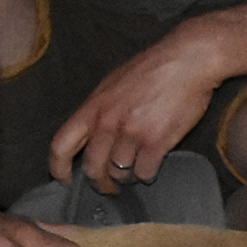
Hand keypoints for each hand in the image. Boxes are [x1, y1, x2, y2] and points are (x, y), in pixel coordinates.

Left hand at [48, 31, 222, 189]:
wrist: (187, 61)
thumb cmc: (152, 68)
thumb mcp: (113, 84)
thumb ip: (99, 111)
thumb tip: (91, 136)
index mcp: (93, 107)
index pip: (61, 146)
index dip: (58, 168)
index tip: (65, 179)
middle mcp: (108, 123)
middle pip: (92, 168)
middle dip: (100, 182)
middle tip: (108, 186)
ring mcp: (131, 134)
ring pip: (120, 174)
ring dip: (127, 176)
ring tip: (135, 168)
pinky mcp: (155, 143)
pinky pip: (144, 172)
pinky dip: (147, 173)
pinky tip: (152, 163)